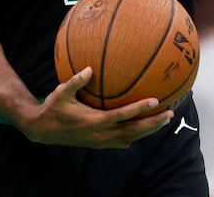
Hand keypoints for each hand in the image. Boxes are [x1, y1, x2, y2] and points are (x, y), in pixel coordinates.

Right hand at [18, 67, 173, 148]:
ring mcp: (101, 141)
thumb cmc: (53, 108)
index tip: (155, 101)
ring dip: (148, 130)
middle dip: (153, 123)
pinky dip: (136, 135)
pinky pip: (123, 142)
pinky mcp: (99, 144)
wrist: (43, 131)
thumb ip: (76, 81)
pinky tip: (144, 128)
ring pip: (131, 138)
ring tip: (164, 120)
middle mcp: (101, 134)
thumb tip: (90, 68)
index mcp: (94, 121)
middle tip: (170, 113)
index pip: (122, 116)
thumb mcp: (61, 92)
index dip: (140, 109)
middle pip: (133, 131)